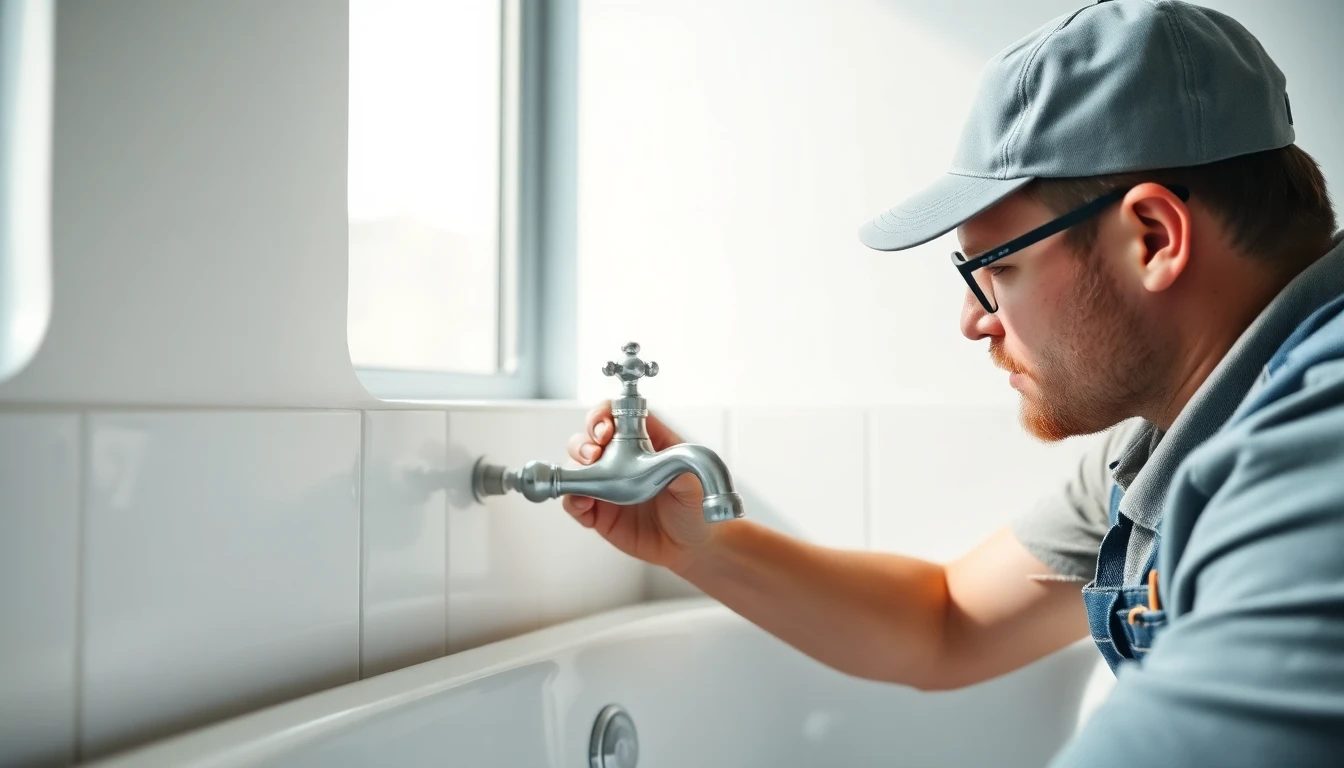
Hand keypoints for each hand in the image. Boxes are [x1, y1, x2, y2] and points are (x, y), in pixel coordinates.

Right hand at [562, 401, 718, 572]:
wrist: (690, 548)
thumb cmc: (694, 509)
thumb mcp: (696, 483)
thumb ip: (683, 467)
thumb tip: (669, 460)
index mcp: (644, 440)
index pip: (616, 415)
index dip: (603, 415)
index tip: (605, 429)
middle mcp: (621, 457)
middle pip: (589, 435)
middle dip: (584, 440)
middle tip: (594, 454)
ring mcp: (607, 483)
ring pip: (576, 464)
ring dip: (575, 466)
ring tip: (588, 479)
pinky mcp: (597, 511)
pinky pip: (574, 500)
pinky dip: (571, 498)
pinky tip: (583, 502)